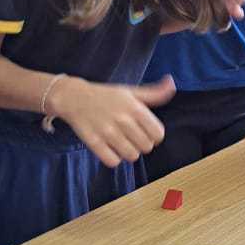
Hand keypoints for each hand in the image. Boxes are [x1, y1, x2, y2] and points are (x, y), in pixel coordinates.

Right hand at [51, 74, 175, 167]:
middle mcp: (122, 119)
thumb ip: (155, 93)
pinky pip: (113, 161)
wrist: (73, 97)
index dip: (155, 136)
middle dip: (142, 144)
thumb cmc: (106, 96)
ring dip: (129, 152)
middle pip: (146, 147)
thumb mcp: (131, 91)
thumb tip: (171, 83)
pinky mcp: (93, 142)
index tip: (146, 132)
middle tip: (132, 137)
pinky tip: (110, 148)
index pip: (158, 134)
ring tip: (122, 143)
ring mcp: (107, 132)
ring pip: (132, 156)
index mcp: (135, 107)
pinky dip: (113, 158)